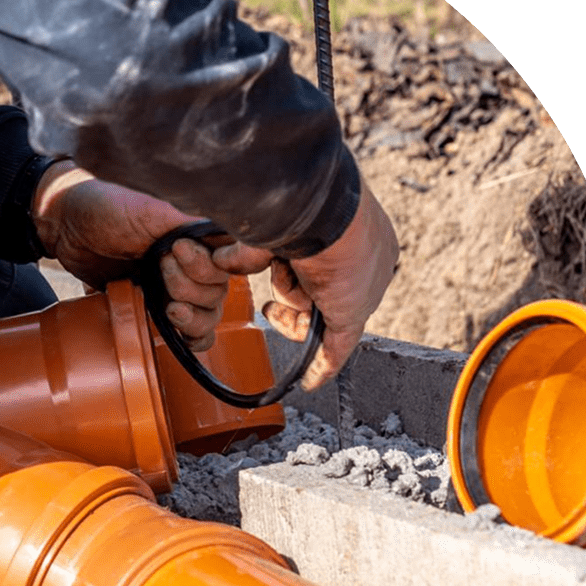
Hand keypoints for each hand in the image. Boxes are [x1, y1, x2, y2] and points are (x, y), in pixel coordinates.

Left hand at [32, 160, 229, 350]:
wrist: (64, 226)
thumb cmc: (104, 206)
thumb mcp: (149, 207)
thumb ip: (190, 220)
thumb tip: (229, 231)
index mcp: (199, 232)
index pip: (238, 256)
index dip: (226, 263)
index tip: (196, 256)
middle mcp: (195, 259)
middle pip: (222, 290)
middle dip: (193, 286)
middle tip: (160, 265)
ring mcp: (177, 286)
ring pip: (210, 315)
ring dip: (192, 315)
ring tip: (165, 303)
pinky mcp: (157, 307)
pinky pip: (191, 333)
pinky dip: (189, 337)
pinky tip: (172, 326)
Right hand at [213, 182, 398, 390]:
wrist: (323, 211)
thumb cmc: (301, 204)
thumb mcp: (273, 225)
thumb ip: (252, 248)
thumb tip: (221, 259)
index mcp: (354, 231)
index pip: (326, 268)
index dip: (297, 279)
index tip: (278, 278)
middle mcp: (364, 262)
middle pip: (320, 296)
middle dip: (292, 302)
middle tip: (271, 307)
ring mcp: (361, 291)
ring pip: (317, 316)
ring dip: (291, 311)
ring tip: (279, 296)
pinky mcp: (352, 316)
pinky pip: (336, 349)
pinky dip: (321, 365)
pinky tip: (309, 381)